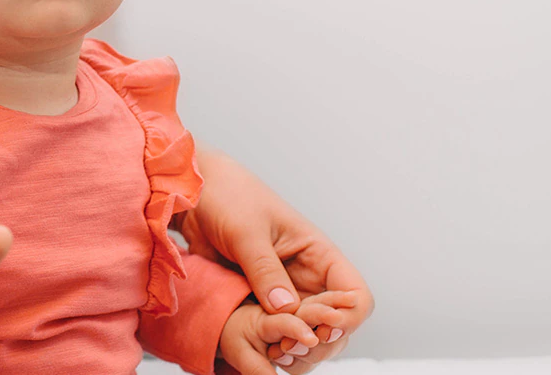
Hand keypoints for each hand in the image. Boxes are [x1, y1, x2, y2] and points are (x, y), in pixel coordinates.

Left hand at [184, 150, 373, 372]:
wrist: (195, 196)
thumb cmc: (228, 198)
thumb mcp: (247, 231)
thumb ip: (265, 268)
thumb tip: (286, 308)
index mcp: (318, 255)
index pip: (355, 297)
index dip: (346, 319)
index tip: (319, 328)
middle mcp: (307, 279)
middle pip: (335, 327)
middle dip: (319, 344)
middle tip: (286, 348)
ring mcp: (284, 294)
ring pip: (308, 336)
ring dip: (298, 351)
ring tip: (274, 354)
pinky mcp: (259, 303)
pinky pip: (276, 333)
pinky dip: (274, 347)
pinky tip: (260, 351)